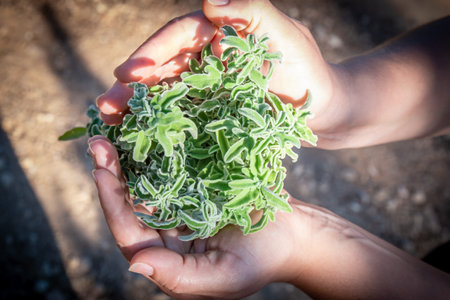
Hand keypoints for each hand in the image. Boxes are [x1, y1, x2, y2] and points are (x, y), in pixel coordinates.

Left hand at [88, 135, 311, 298]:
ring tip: (112, 133)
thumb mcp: (221, 277)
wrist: (294, 237)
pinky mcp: (197, 189)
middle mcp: (168, 234)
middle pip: (131, 206)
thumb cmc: (261, 261)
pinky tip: (147, 132)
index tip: (100, 172)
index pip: (131, 234)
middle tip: (98, 143)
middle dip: (112, 175)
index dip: (112, 205)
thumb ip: (177, 276)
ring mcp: (182, 209)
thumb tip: (133, 263)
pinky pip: (171, 171)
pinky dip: (157, 153)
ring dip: (128, 160)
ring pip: (146, 185)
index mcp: (168, 259)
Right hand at [96, 0, 343, 147]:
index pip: (179, 36)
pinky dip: (159, 127)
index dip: (152, 52)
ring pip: (165, 94)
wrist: (323, 109)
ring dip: (137, 109)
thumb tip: (209, 0)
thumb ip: (252, 13)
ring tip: (110, 125)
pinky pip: (181, 118)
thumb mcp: (285, 36)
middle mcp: (206, 58)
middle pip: (162, 67)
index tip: (129, 73)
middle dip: (133, 87)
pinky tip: (138, 139)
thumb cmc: (307, 69)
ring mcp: (206, 88)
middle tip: (105, 106)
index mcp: (218, 32)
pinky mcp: (211, 114)